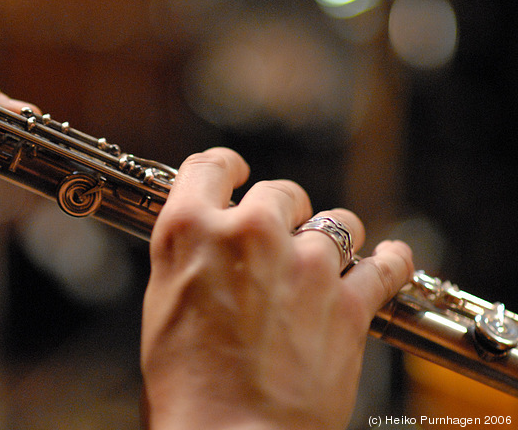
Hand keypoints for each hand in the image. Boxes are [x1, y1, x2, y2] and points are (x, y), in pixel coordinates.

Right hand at [141, 147, 412, 429]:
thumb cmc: (184, 386)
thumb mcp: (163, 304)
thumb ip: (191, 258)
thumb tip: (211, 241)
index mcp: (190, 230)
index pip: (210, 167)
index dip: (226, 170)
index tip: (238, 177)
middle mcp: (248, 233)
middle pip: (279, 192)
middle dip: (280, 212)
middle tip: (276, 241)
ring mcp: (305, 264)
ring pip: (335, 222)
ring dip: (329, 239)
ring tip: (322, 264)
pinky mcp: (348, 302)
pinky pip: (384, 262)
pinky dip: (388, 260)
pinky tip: (387, 258)